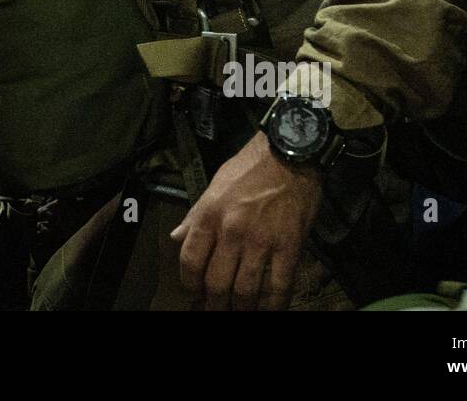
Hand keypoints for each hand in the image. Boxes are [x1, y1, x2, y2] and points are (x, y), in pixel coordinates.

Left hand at [170, 132, 321, 309]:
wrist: (289, 153)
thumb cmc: (248, 168)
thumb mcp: (213, 186)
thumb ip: (195, 216)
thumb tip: (176, 238)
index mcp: (209, 215)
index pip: (190, 262)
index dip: (190, 286)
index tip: (194, 295)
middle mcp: (231, 231)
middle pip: (216, 283)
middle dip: (213, 305)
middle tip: (215, 312)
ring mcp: (261, 241)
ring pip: (245, 291)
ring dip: (240, 310)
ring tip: (239, 314)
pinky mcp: (290, 247)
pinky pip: (279, 287)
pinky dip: (273, 307)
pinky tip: (269, 312)